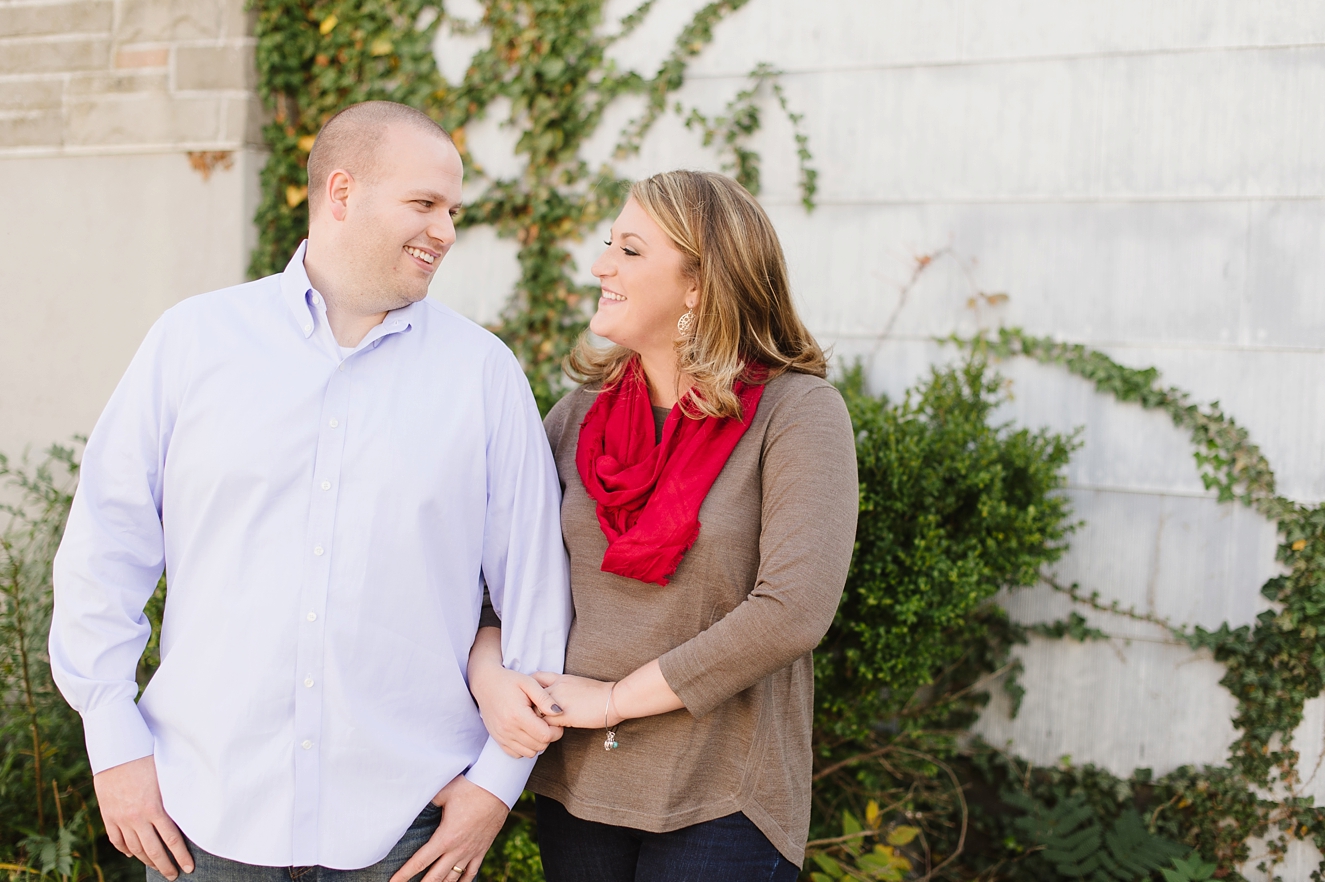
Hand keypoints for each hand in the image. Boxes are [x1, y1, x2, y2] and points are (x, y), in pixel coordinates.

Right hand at [94, 755, 193, 879]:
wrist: (116, 750)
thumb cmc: (147, 758)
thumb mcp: (166, 778)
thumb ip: (174, 798)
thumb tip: (189, 813)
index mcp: (155, 808)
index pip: (172, 840)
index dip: (182, 856)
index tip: (189, 868)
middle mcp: (136, 818)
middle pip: (153, 850)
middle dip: (166, 866)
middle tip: (174, 875)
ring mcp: (120, 818)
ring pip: (135, 848)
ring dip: (147, 860)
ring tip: (157, 867)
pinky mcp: (108, 815)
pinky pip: (117, 839)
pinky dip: (126, 849)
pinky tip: (133, 854)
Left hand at [388, 776, 507, 881]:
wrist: (498, 789)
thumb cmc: (470, 788)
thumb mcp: (444, 792)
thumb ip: (428, 800)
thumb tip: (414, 800)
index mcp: (445, 837)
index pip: (420, 862)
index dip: (405, 874)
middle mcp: (457, 849)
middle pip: (435, 877)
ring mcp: (471, 852)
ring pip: (453, 878)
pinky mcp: (482, 850)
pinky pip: (472, 872)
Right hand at [469, 661, 563, 757]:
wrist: (485, 683)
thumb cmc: (508, 681)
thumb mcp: (529, 683)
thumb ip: (545, 698)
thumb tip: (559, 711)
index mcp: (518, 715)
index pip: (545, 735)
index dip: (556, 730)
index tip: (555, 721)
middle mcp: (508, 729)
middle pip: (539, 746)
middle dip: (549, 736)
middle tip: (547, 723)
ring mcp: (502, 736)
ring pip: (529, 753)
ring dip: (537, 743)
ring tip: (537, 727)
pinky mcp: (498, 739)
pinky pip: (517, 754)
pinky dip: (525, 747)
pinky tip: (527, 733)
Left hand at [532, 672, 617, 728]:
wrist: (613, 699)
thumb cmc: (601, 693)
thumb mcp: (579, 683)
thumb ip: (564, 687)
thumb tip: (559, 698)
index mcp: (561, 677)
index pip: (535, 678)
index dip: (530, 688)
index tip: (530, 697)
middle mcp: (555, 687)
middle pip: (530, 695)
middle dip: (528, 706)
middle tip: (529, 716)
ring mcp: (557, 700)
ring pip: (535, 711)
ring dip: (535, 719)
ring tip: (538, 727)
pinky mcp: (562, 715)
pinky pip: (544, 724)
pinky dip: (544, 729)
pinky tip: (549, 733)